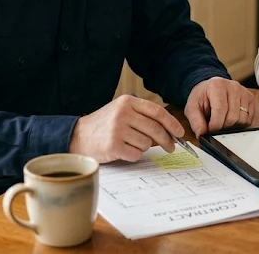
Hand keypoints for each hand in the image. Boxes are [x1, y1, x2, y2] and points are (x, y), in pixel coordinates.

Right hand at [69, 95, 184, 162]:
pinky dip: (134, 155)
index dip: (172, 123)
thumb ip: (142, 115)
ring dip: (144, 147)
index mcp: (127, 102)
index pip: (157, 112)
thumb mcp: (121, 111)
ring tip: (131, 144)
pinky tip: (124, 150)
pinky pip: (136, 154)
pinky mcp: (113, 145)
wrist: (78, 136)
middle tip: (171, 147)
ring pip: (146, 143)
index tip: (180, 132)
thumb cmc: (104, 125)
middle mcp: (123, 113)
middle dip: (167, 140)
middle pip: (155, 129)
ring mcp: (117, 129)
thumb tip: (169, 129)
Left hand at [185, 77, 255, 136]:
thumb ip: (195, 121)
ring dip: (232, 125)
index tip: (209, 129)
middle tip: (215, 124)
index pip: (220, 111)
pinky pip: (249, 119)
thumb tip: (201, 134)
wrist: (210, 88)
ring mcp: (244, 92)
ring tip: (223, 119)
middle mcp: (233, 86)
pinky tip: (231, 118)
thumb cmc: (202, 97)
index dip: (215, 125)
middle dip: (222, 126)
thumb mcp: (192, 107)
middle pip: (232, 118)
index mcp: (217, 86)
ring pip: (242, 120)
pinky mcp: (250, 98)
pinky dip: (240, 123)